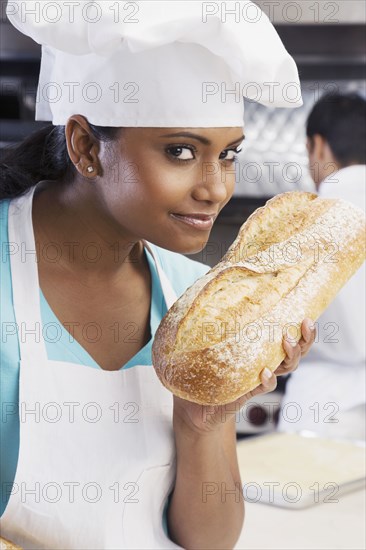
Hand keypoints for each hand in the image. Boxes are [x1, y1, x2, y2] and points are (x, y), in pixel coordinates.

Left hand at [173, 318, 315, 434]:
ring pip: (286, 367)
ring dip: (291, 354)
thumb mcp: (209, 338)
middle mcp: (265, 361)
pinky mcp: (248, 392)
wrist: (193, 404)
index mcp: (260, 347)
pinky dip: (268, 379)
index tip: (307, 315)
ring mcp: (258, 377)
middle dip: (305, 339)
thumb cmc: (201, 367)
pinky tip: (264, 371)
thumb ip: (213, 317)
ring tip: (286, 341)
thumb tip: (209, 284)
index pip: (289, 335)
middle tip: (303, 324)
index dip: (303, 328)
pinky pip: (265, 386)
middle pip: (296, 352)